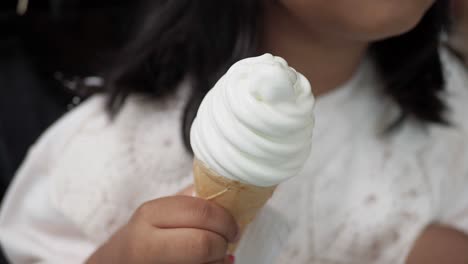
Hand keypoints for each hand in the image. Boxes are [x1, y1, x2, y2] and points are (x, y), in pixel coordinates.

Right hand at [86, 194, 237, 263]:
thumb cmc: (143, 237)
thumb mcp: (159, 213)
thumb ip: (188, 201)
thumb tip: (225, 192)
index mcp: (150, 215)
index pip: (200, 212)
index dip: (225, 220)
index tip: (232, 226)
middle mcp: (146, 243)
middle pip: (203, 243)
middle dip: (223, 243)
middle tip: (227, 242)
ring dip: (219, 262)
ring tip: (215, 256)